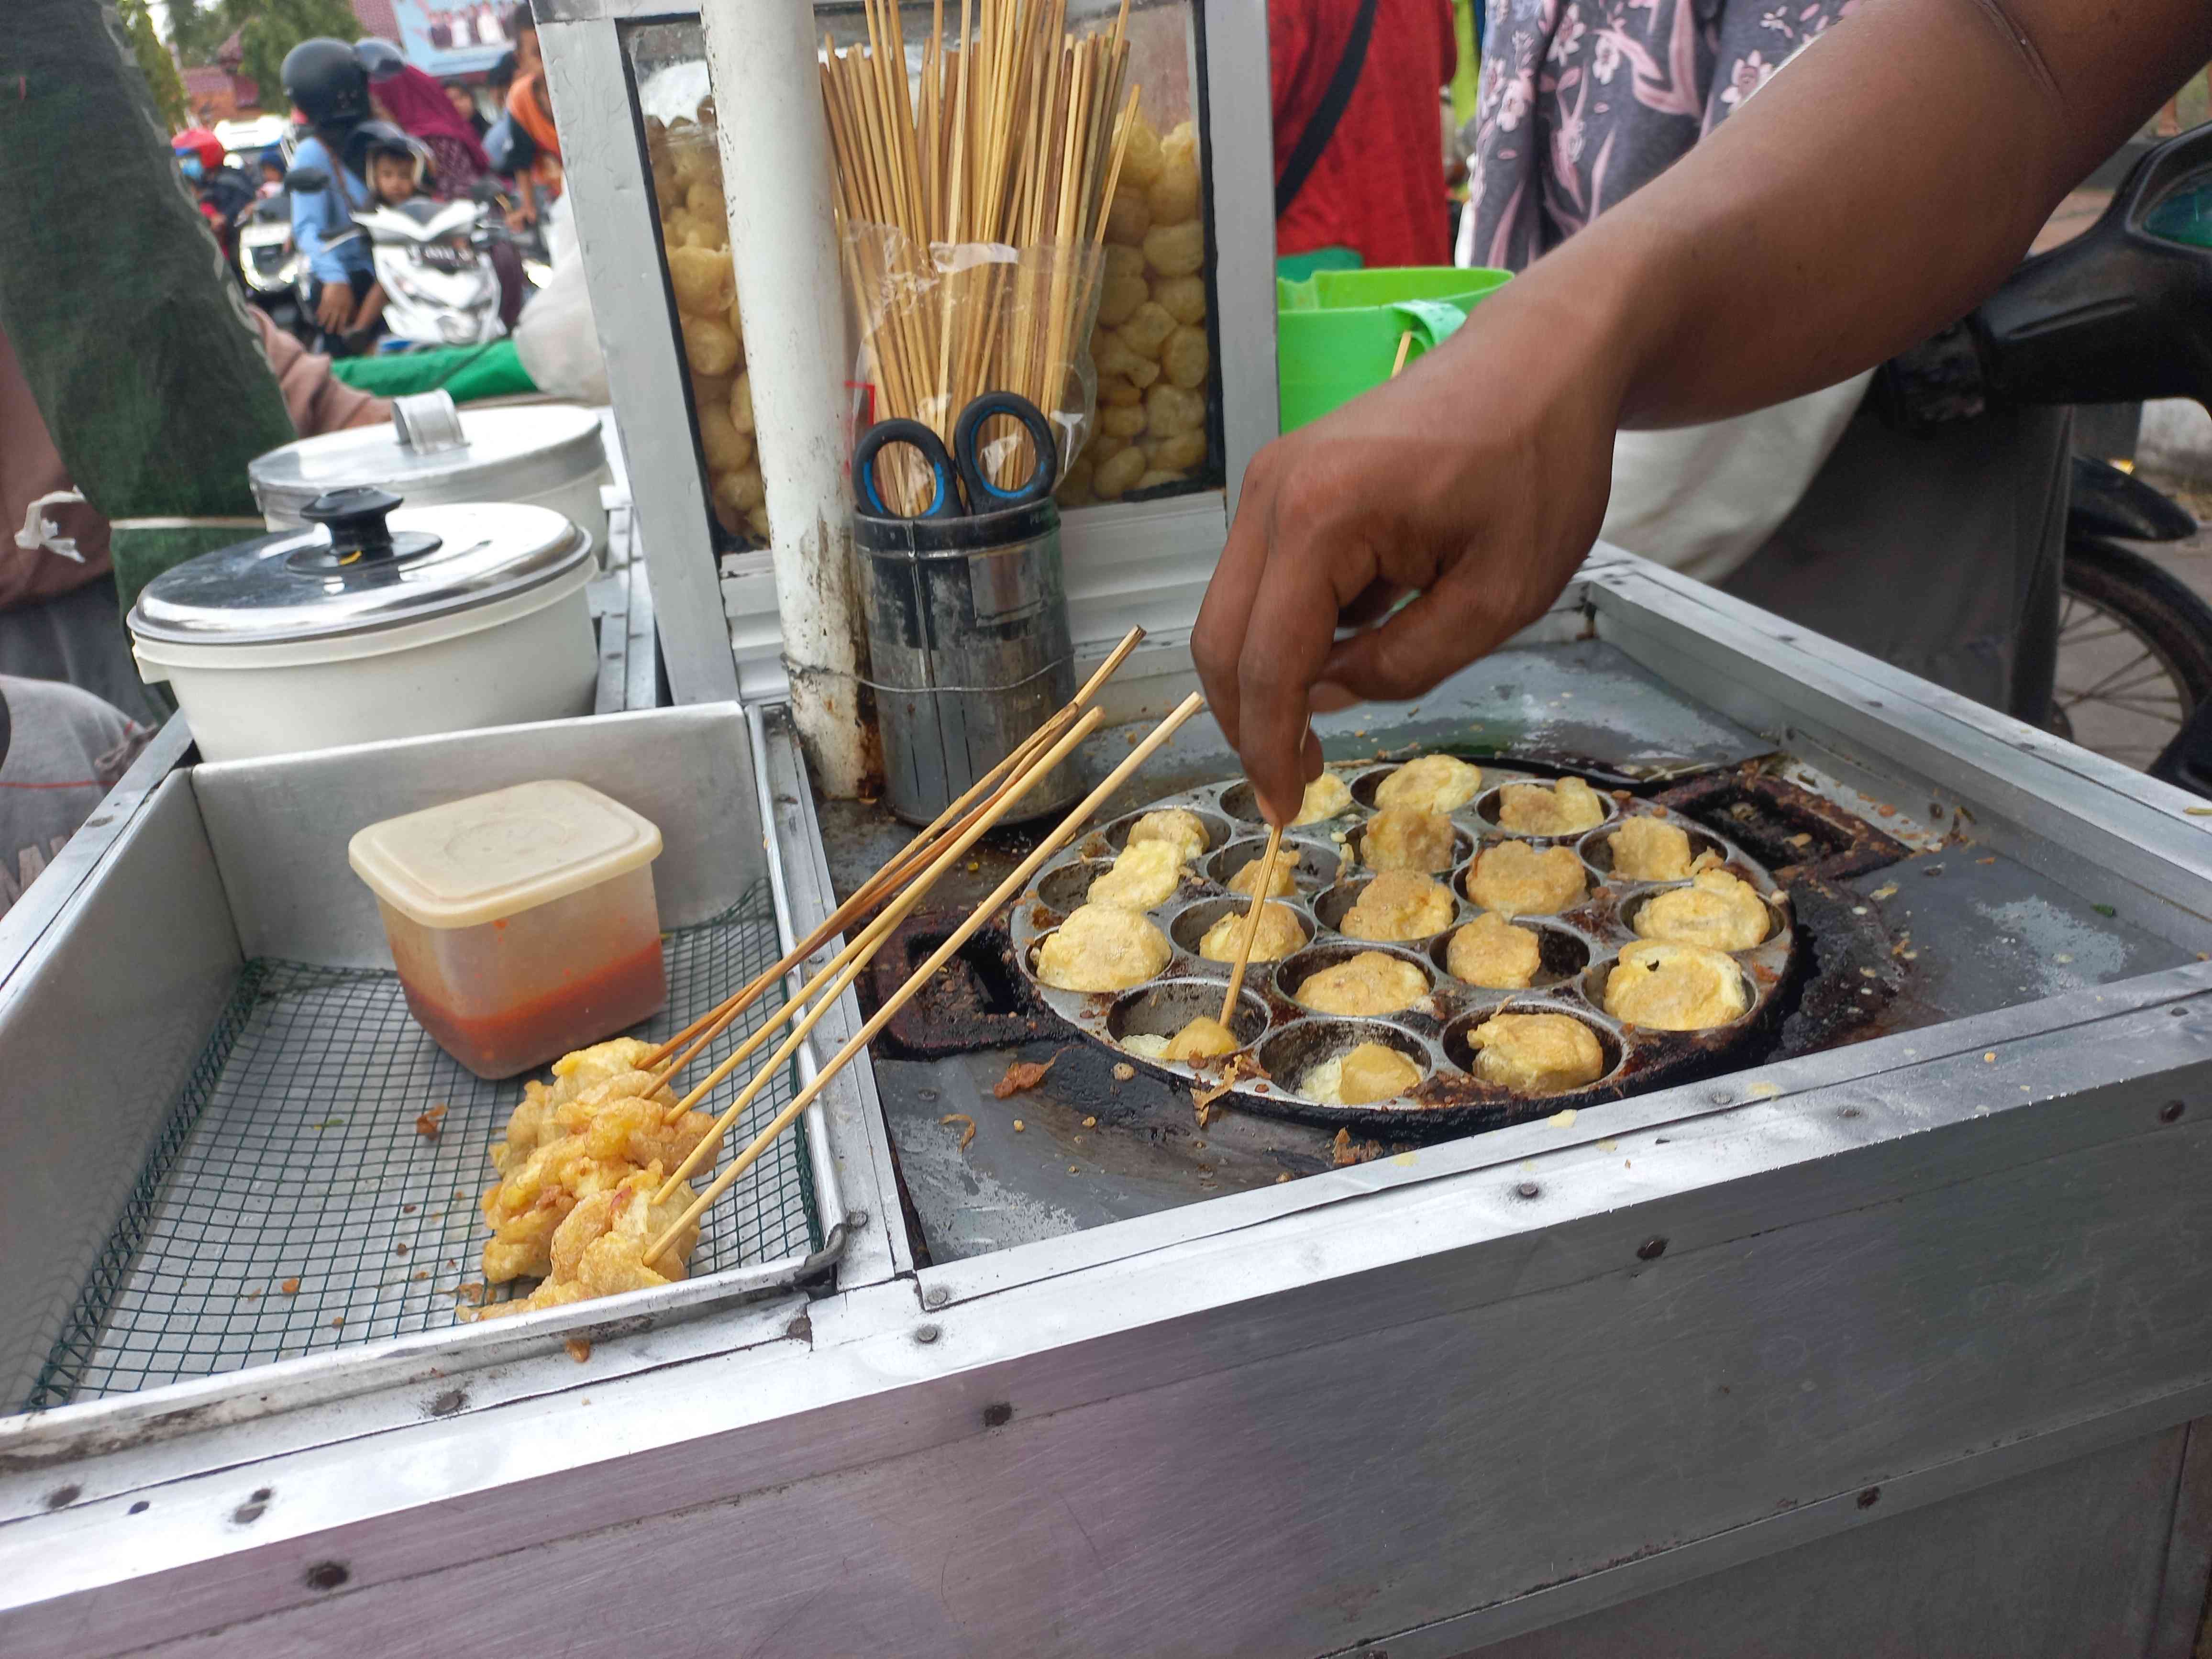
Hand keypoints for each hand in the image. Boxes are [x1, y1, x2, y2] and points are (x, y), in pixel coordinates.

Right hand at [315, 282, 355, 333]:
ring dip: (323, 322)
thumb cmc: (346, 292)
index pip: (343, 321)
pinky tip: (317, 318)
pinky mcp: (324, 300)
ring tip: (321, 326)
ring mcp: (330, 305)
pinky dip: (318, 314)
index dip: (341, 328)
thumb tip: (354, 320)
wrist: (338, 281)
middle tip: (329, 332)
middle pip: (334, 321)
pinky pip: (320, 309)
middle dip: (331, 327)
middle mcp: (338, 308)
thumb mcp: (352, 302)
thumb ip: (353, 311)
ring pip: (326, 316)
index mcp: (346, 309)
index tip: (339, 333)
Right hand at [1192, 282, 1629, 824]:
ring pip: (1231, 613)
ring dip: (1264, 681)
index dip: (1269, 748)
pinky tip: (1343, 654)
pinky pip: (1260, 581)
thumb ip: (1406, 662)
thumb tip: (1326, 695)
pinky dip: (1282, 635)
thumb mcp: (1498, 596)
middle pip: (1222, 641)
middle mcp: (1272, 493)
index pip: (1268, 662)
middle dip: (1249, 724)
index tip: (1286, 813)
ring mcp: (1271, 483)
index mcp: (1321, 517)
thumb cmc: (1539, 467)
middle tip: (1299, 782)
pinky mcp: (1286, 483)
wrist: (1543, 358)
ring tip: (1319, 731)